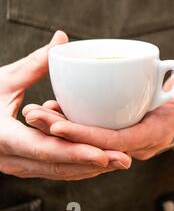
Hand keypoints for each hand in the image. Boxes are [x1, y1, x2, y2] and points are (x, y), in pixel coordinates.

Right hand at [0, 31, 130, 179]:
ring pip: (60, 173)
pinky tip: (103, 161)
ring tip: (122, 162)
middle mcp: (10, 158)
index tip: (104, 153)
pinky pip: (56, 170)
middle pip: (58, 166)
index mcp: (3, 137)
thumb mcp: (4, 79)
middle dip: (93, 165)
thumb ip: (35, 63)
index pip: (45, 149)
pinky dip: (80, 167)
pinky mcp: (24, 165)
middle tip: (125, 160)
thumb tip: (62, 38)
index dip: (76, 152)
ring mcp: (17, 165)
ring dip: (91, 170)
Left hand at [23, 60, 173, 160]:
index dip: (86, 137)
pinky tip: (54, 108)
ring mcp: (125, 140)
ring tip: (35, 112)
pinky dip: (72, 124)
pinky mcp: (118, 132)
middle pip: (93, 145)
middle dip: (63, 134)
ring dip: (62, 130)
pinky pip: (92, 133)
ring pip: (89, 141)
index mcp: (151, 136)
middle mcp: (135, 144)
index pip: (114, 142)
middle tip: (34, 116)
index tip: (58, 127)